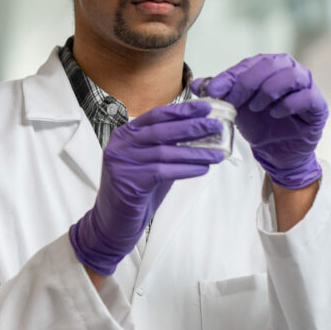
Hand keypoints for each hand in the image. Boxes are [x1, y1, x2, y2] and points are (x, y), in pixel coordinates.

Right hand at [69, 100, 225, 274]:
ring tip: (218, 153)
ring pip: (166, 151)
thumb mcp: (150, 162)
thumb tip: (201, 133)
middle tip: (216, 125)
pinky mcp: (128, 181)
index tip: (205, 106)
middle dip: (192, 126)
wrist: (112, 222)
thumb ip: (167, 147)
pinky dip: (186, 169)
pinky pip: (164, 171)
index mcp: (125, 134)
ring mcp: (122, 162)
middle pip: (162, 130)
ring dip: (196, 152)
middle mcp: (121, 144)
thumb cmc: (136, 190)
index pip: (156, 115)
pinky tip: (202, 169)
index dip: (182, 110)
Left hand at [192, 54, 327, 188]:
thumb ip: (219, 94)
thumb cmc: (260, 127)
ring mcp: (308, 88)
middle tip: (234, 100)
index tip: (213, 90)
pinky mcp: (318, 107)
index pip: (251, 63)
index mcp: (272, 67)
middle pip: (272, 64)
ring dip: (269, 89)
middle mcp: (292, 72)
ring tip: (256, 107)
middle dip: (249, 81)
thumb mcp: (235, 109)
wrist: (277, 154)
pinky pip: (307, 97)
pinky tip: (275, 113)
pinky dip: (289, 104)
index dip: (231, 75)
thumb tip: (195, 84)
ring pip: (292, 75)